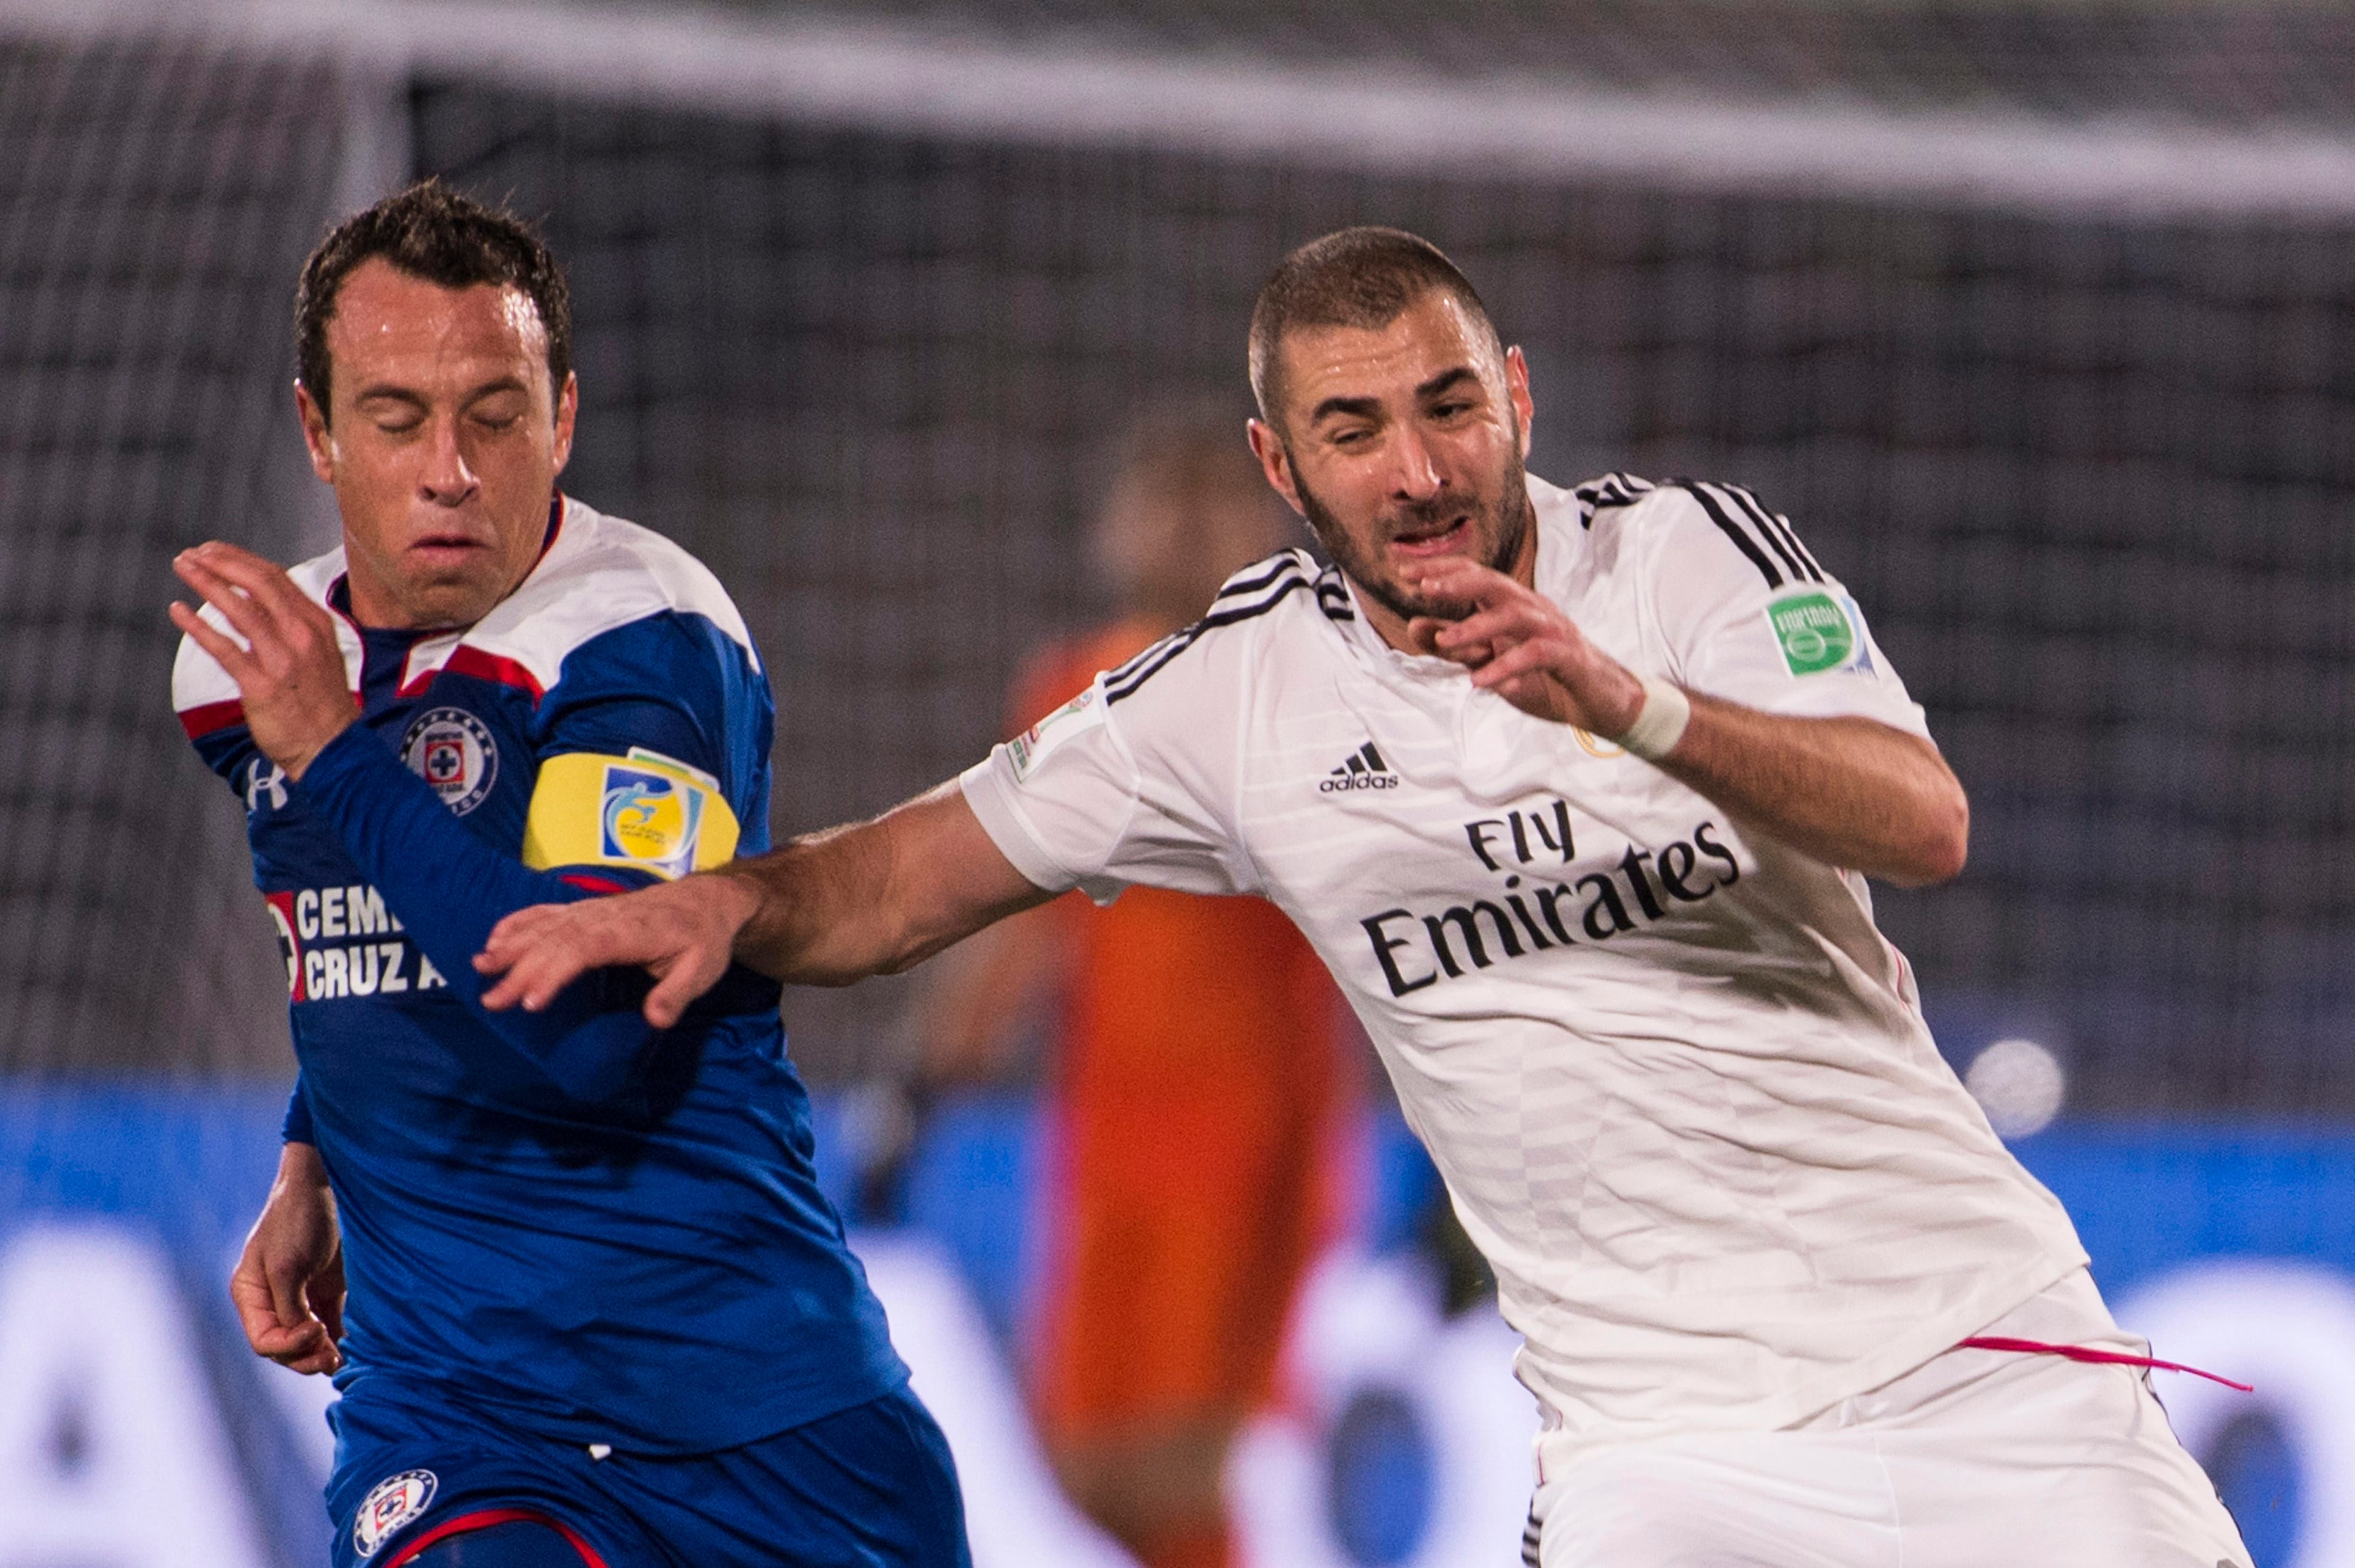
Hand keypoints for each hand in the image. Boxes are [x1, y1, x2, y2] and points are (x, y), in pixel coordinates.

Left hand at [170, 542, 355, 779]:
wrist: (333, 748)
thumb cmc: (323, 704)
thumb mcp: (320, 653)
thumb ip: (291, 625)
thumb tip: (254, 601)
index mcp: (316, 624)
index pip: (276, 577)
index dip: (240, 559)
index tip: (214, 551)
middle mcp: (301, 635)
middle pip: (258, 583)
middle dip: (221, 562)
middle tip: (193, 554)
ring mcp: (282, 659)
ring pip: (239, 609)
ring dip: (206, 582)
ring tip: (182, 568)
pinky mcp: (261, 685)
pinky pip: (224, 649)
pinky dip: (198, 627)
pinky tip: (178, 612)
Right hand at [231, 1143, 345, 1375]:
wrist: (324, 1187)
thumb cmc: (297, 1220)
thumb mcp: (288, 1266)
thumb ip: (290, 1306)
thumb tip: (303, 1339)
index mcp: (251, 1296)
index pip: (264, 1340)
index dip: (289, 1345)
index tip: (316, 1328)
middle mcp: (272, 1302)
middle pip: (285, 1348)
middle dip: (307, 1357)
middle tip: (333, 1359)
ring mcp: (301, 1298)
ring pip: (309, 1343)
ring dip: (324, 1354)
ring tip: (345, 1360)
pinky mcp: (327, 1293)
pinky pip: (331, 1327)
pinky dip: (340, 1340)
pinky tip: (356, 1348)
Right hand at [476, 871, 762, 1027]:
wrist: (706, 901)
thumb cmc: (703, 938)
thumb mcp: (703, 969)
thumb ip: (678, 994)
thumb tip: (656, 1019)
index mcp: (631, 932)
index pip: (585, 950)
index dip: (555, 972)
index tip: (532, 1001)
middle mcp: (604, 917)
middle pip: (555, 941)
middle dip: (521, 970)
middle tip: (494, 1001)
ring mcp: (591, 911)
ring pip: (545, 925)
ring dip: (511, 945)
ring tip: (481, 968)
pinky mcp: (584, 910)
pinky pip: (546, 913)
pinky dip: (518, 923)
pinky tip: (494, 940)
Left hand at [1402, 557, 1646, 734]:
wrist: (1598, 703)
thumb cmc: (1544, 677)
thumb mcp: (1491, 662)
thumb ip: (1455, 646)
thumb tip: (1414, 625)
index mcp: (1514, 605)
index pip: (1475, 576)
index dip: (1441, 569)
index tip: (1404, 570)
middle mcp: (1533, 610)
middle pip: (1495, 583)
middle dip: (1458, 582)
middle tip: (1424, 588)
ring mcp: (1553, 630)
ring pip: (1515, 615)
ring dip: (1477, 627)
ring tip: (1445, 642)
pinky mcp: (1569, 657)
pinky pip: (1536, 654)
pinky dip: (1507, 666)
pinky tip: (1480, 681)